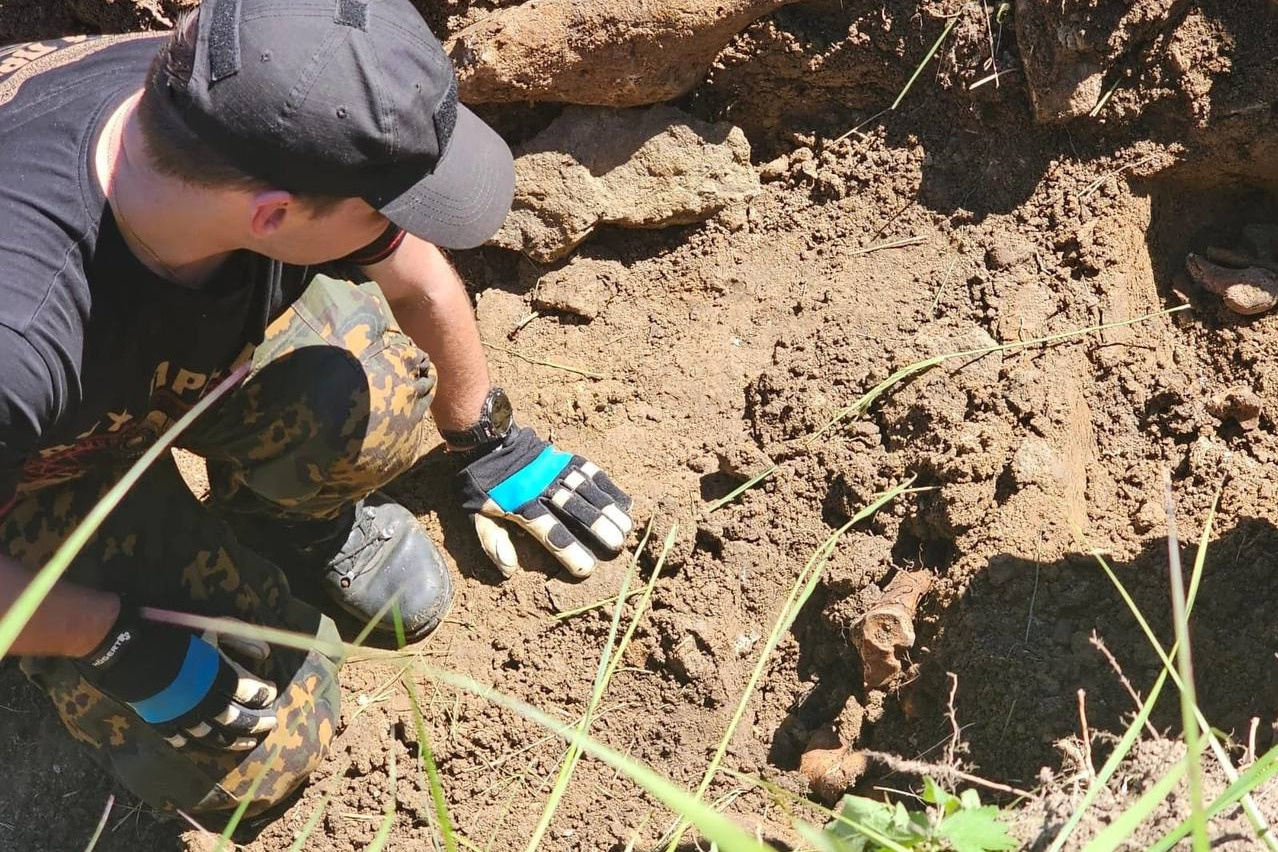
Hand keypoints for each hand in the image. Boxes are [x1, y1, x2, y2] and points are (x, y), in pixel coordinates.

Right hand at [77, 604, 277, 750]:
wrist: (123, 646)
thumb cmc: (171, 632)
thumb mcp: (211, 627)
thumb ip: (241, 640)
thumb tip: (266, 654)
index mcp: (217, 675)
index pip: (250, 691)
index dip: (264, 694)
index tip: (272, 692)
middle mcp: (202, 700)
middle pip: (236, 718)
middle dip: (257, 722)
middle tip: (271, 724)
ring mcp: (180, 715)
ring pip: (212, 735)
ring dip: (232, 740)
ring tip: (248, 742)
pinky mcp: (159, 721)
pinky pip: (180, 739)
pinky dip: (194, 744)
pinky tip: (204, 744)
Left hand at [459, 426, 633, 577]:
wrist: (487, 442)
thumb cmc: (482, 486)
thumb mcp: (477, 516)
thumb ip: (493, 542)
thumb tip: (509, 571)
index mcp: (521, 505)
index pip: (549, 531)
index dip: (568, 551)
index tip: (585, 568)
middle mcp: (542, 489)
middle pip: (574, 510)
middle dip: (598, 528)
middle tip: (617, 546)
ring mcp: (556, 472)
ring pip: (587, 491)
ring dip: (609, 509)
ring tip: (626, 528)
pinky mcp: (565, 459)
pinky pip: (591, 472)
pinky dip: (609, 487)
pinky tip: (624, 501)